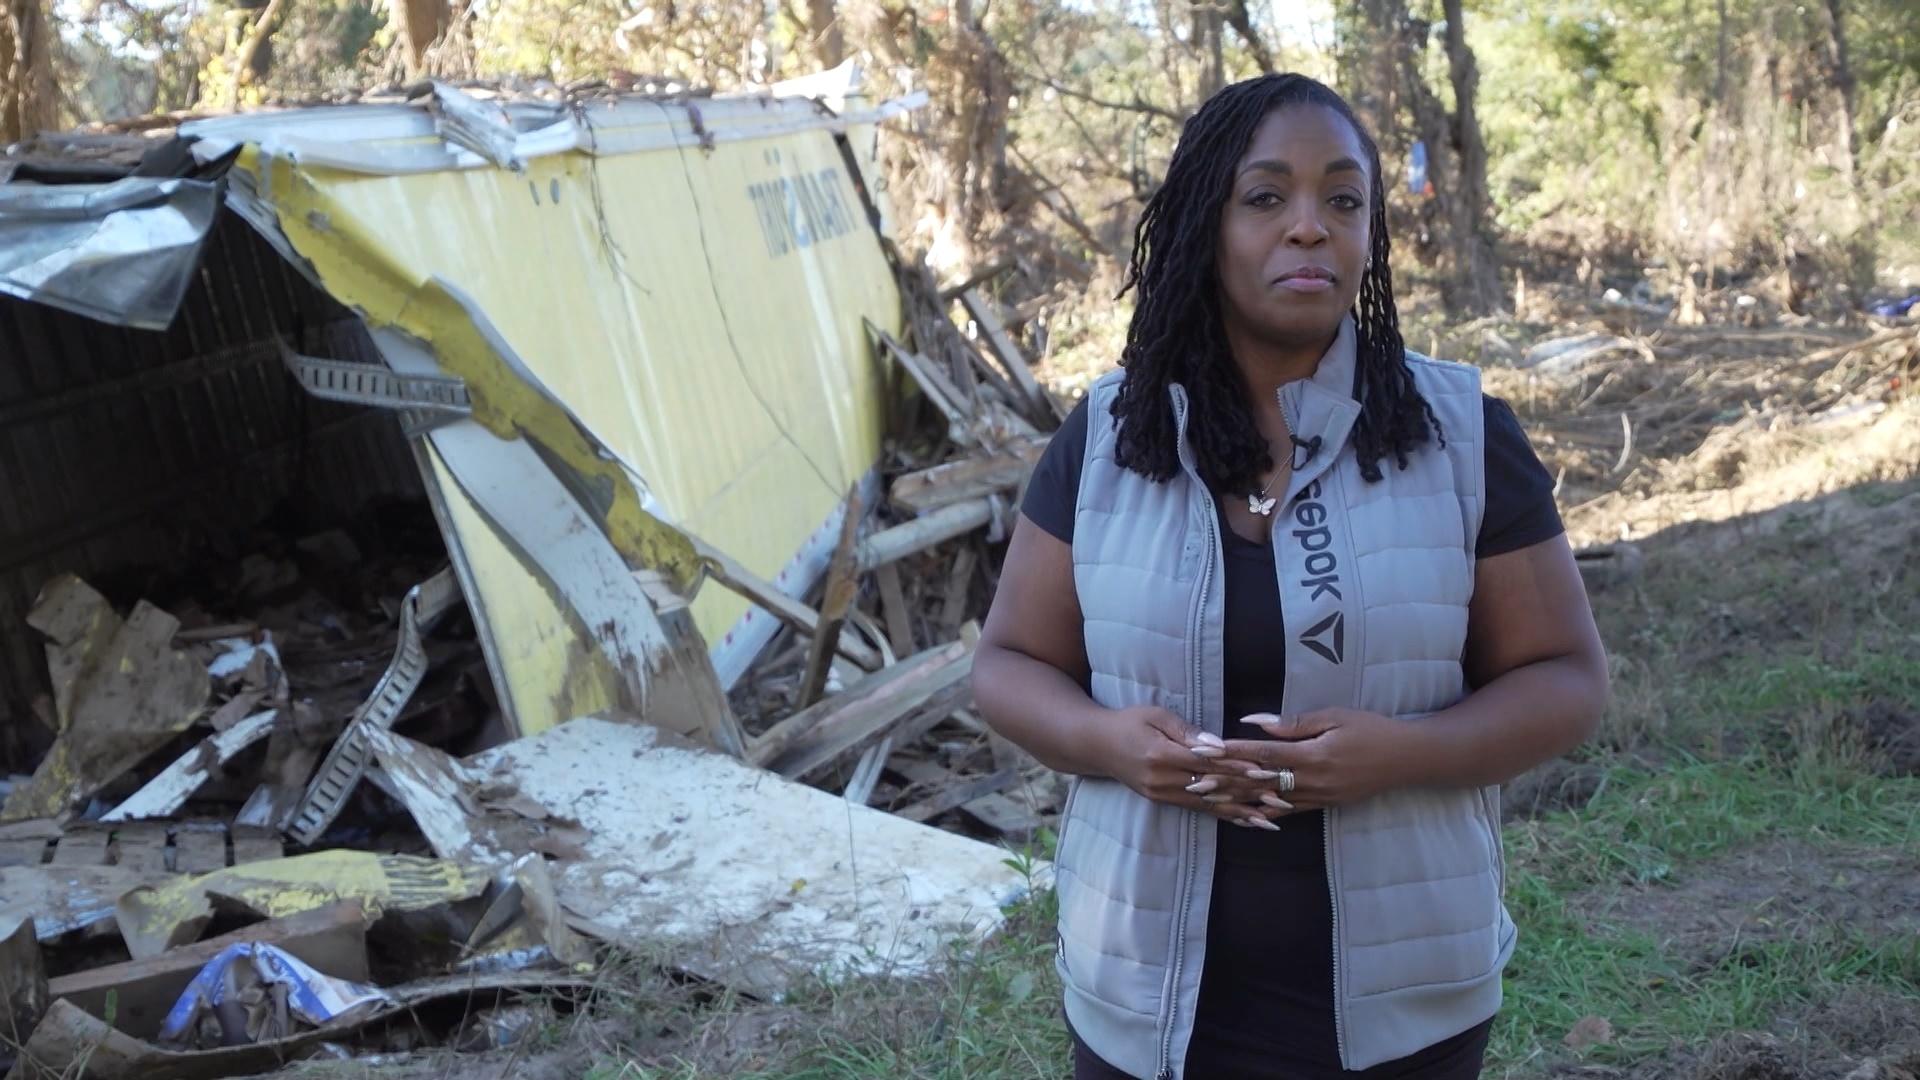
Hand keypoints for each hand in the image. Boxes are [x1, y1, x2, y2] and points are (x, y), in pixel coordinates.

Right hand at [1094, 705, 1285, 828]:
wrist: (1096, 745)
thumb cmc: (1128, 722)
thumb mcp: (1156, 715)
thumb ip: (1187, 731)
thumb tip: (1217, 745)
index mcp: (1161, 754)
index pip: (1207, 762)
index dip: (1237, 766)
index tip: (1266, 769)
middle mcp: (1162, 780)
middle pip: (1212, 787)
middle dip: (1248, 792)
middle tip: (1281, 795)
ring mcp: (1162, 794)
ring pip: (1209, 804)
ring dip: (1242, 810)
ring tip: (1273, 817)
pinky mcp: (1163, 800)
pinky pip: (1199, 810)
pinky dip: (1224, 816)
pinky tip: (1246, 822)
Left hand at [1214, 709, 1422, 810]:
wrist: (1406, 759)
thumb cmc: (1371, 729)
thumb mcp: (1334, 717)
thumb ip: (1294, 724)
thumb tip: (1256, 723)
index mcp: (1313, 755)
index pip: (1264, 755)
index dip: (1233, 753)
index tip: (1206, 751)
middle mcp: (1313, 780)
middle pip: (1260, 782)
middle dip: (1226, 782)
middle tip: (1195, 783)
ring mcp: (1319, 796)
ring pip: (1270, 801)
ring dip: (1238, 801)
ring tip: (1210, 802)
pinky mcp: (1325, 805)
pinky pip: (1290, 812)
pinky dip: (1265, 813)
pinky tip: (1246, 816)